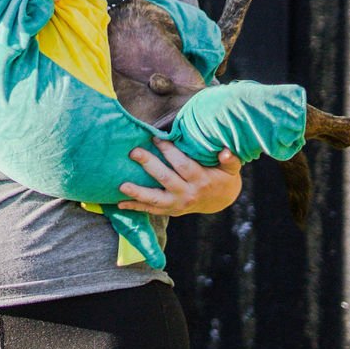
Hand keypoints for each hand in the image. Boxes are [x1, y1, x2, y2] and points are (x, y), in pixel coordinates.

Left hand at [117, 140, 242, 216]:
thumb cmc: (222, 178)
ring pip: (156, 199)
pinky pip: (151, 210)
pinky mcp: (170, 210)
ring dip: (138, 192)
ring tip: (122, 186)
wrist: (220, 201)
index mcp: (201, 180)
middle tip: (134, 152)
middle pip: (166, 179)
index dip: (170, 152)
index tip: (157, 138)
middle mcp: (188, 194)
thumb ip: (230, 160)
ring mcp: (178, 204)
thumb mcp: (230, 169)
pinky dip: (135, 207)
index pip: (183, 165)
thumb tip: (226, 151)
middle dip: (149, 165)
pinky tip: (119, 203)